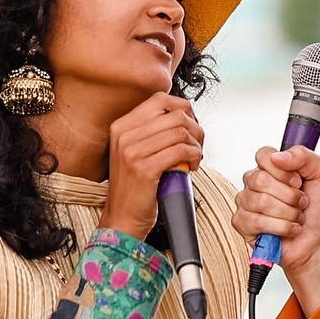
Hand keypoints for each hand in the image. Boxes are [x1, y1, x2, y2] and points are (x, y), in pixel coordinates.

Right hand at [100, 93, 203, 240]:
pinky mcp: (144, 169)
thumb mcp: (135, 152)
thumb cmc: (135, 187)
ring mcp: (132, 152)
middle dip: (195, 128)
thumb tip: (184, 115)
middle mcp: (124, 135)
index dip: (183, 108)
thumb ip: (152, 132)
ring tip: (195, 159)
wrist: (122, 218)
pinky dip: (194, 156)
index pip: (160, 99)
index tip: (190, 125)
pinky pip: (180, 151)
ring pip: (180, 132)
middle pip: (174, 114)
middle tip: (197, 145)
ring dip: (196, 145)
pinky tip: (192, 167)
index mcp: (121, 126)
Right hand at [232, 146, 319, 309]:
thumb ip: (303, 155)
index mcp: (272, 167)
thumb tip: (277, 156)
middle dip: (288, 195)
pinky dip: (279, 227)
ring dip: (287, 213)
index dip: (283, 171)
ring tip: (296, 217)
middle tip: (301, 202)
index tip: (298, 182)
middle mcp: (256, 183)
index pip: (263, 155)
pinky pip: (254, 221)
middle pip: (260, 179)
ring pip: (259, 201)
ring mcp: (246, 203)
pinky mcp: (242, 224)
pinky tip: (288, 229)